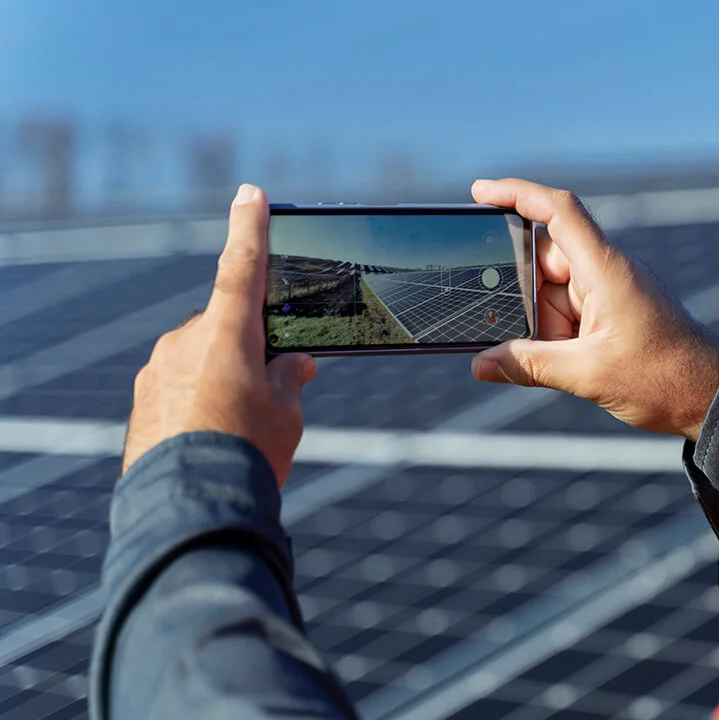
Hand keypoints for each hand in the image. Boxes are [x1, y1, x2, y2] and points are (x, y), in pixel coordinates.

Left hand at [122, 184, 316, 485]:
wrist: (188, 508)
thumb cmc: (247, 453)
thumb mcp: (287, 413)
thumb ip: (290, 377)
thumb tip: (293, 364)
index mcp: (226, 333)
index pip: (242, 266)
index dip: (250, 228)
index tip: (250, 193)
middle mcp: (185, 341)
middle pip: (228, 327)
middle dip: (252, 349)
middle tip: (277, 391)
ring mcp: (158, 371)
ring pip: (201, 359)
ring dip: (224, 380)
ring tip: (241, 432)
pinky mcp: (143, 402)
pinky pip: (178, 388)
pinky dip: (198, 404)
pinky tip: (213, 440)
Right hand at [470, 178, 718, 440]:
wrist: (709, 397)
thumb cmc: (664, 377)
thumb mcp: (589, 374)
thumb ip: (531, 366)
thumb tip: (482, 364)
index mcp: (606, 270)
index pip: (558, 212)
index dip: (517, 194)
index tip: (479, 193)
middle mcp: (605, 273)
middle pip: (543, 261)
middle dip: (518, 294)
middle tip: (497, 322)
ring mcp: (608, 293)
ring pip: (551, 294)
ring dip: (539, 325)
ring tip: (549, 357)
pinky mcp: (610, 315)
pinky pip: (567, 313)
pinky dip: (552, 335)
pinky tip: (548, 361)